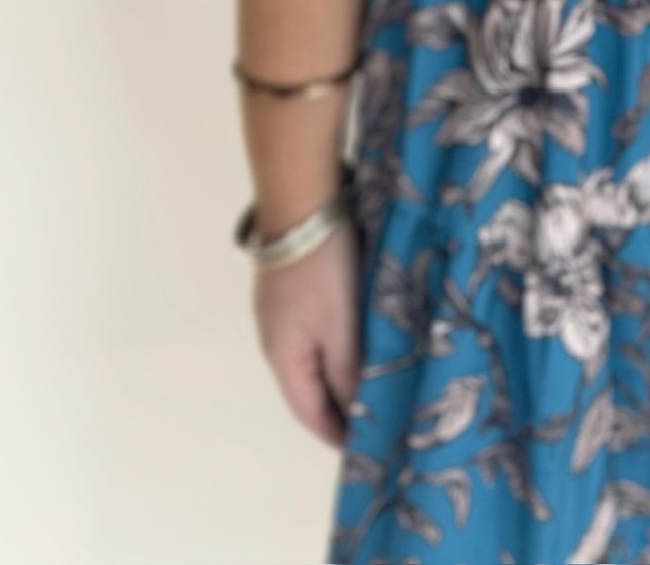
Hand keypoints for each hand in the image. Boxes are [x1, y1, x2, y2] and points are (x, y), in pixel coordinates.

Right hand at [251, 216, 360, 447]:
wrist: (302, 202)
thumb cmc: (322, 270)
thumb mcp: (341, 326)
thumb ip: (347, 372)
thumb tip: (354, 413)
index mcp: (283, 357)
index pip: (309, 412)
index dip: (336, 433)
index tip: (364, 448)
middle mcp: (274, 339)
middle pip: (307, 387)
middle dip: (338, 406)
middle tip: (375, 417)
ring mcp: (279, 312)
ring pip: (312, 358)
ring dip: (337, 374)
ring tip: (372, 382)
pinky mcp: (291, 289)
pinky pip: (313, 333)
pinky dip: (334, 346)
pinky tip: (358, 340)